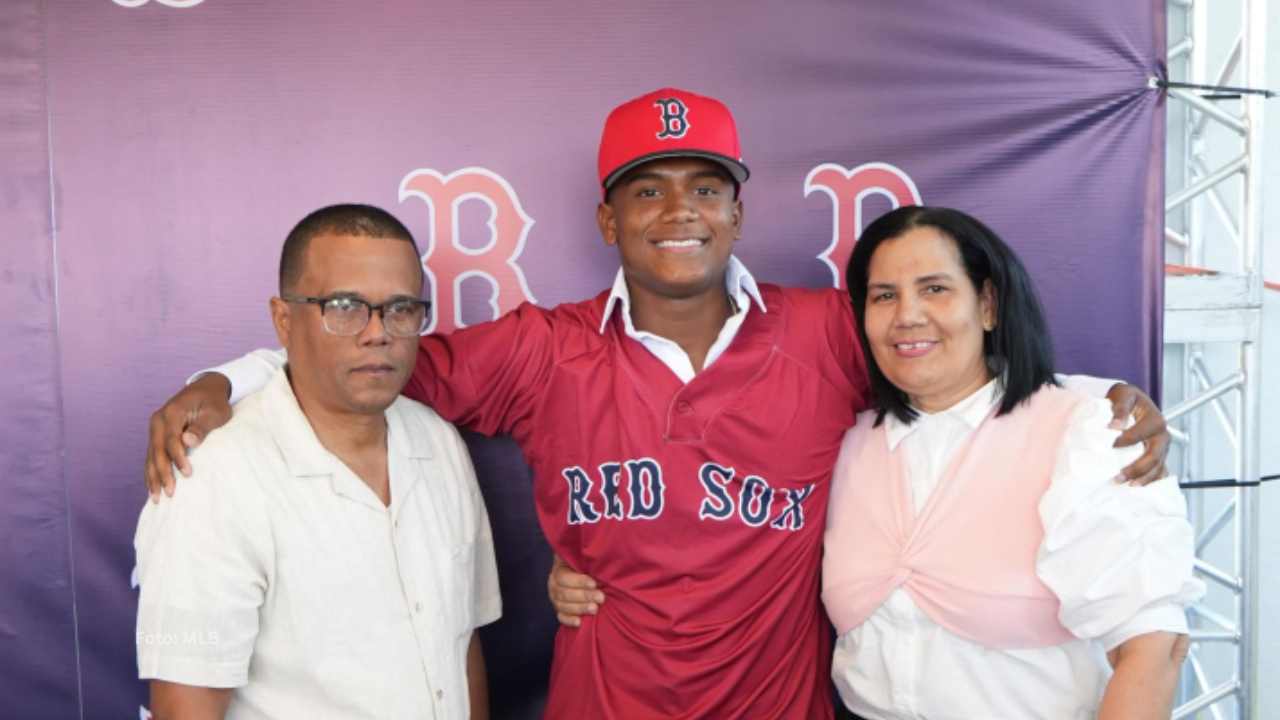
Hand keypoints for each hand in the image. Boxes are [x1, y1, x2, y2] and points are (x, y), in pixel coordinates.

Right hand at [144, 373, 232, 499]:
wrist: (206, 388)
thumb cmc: (214, 402)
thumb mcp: (215, 412)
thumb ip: (202, 426)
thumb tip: (187, 441)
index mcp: (172, 412)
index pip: (172, 440)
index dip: (179, 458)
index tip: (188, 474)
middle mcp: (158, 420)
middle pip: (156, 451)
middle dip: (162, 473)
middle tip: (169, 494)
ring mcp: (155, 427)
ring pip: (150, 455)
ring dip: (153, 477)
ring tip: (157, 498)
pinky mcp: (156, 435)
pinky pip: (151, 455)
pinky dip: (151, 471)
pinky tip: (153, 487)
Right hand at [547, 554, 604, 626]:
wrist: (585, 575)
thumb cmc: (588, 565)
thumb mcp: (585, 558)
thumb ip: (589, 558)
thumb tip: (600, 553)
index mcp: (559, 569)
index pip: (564, 577)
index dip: (579, 581)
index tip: (594, 583)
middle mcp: (554, 584)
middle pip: (564, 593)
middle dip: (584, 596)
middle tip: (601, 598)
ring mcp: (555, 599)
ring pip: (563, 606)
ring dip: (580, 608)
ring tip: (595, 609)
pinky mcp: (560, 610)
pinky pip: (561, 617)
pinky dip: (569, 620)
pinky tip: (579, 622)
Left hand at [1105, 383, 1169, 485]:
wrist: (1130, 401)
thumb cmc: (1126, 398)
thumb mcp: (1123, 395)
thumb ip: (1120, 408)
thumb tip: (1114, 425)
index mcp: (1155, 420)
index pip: (1141, 434)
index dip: (1125, 441)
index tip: (1109, 446)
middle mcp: (1162, 435)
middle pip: (1154, 456)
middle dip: (1136, 469)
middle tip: (1118, 477)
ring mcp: (1161, 448)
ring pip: (1158, 468)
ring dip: (1143, 479)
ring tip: (1126, 485)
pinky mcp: (1158, 456)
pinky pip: (1159, 472)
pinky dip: (1150, 481)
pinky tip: (1137, 487)